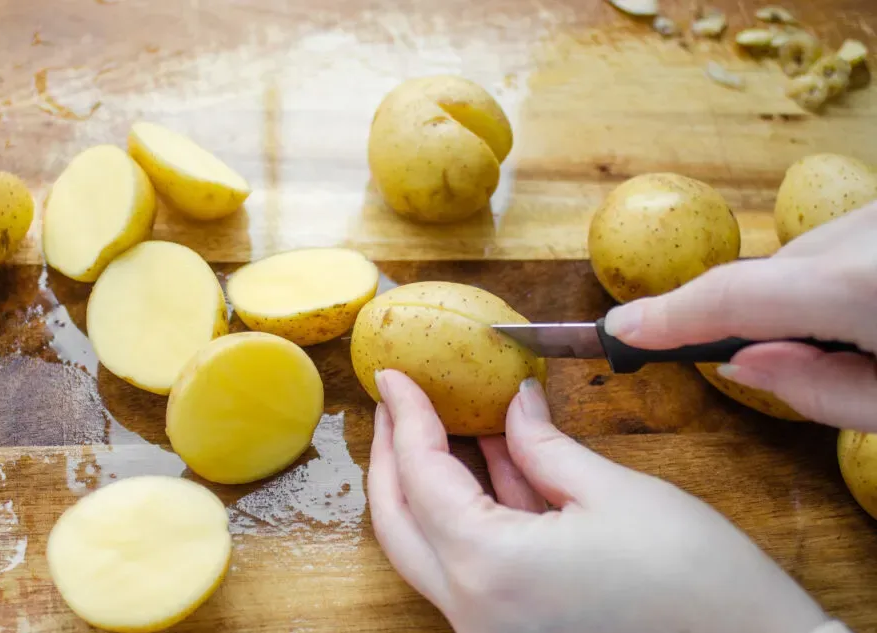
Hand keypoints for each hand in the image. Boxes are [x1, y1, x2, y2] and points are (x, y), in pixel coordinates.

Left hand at [367, 370, 833, 632]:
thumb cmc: (698, 585)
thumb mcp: (615, 494)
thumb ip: (544, 445)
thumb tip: (511, 402)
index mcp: (491, 570)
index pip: (423, 477)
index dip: (408, 417)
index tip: (396, 375)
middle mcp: (475, 612)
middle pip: (400, 523)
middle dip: (390, 457)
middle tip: (397, 403)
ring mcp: (491, 629)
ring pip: (430, 548)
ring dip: (427, 485)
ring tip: (434, 425)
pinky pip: (472, 567)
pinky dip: (470, 516)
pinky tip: (487, 466)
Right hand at [604, 202, 876, 430]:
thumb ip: (823, 391)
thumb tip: (741, 364)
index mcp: (860, 286)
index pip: (732, 297)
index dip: (669, 315)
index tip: (621, 331)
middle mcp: (863, 232)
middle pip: (766, 274)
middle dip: (753, 320)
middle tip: (780, 367)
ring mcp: (876, 211)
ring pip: (801, 257)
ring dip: (801, 298)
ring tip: (861, 341)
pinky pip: (837, 244)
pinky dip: (834, 279)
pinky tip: (870, 309)